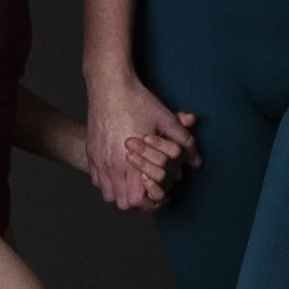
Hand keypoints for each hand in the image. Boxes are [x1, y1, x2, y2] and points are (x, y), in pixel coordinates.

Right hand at [87, 72, 201, 210]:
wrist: (110, 86)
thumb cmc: (138, 102)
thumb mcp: (166, 120)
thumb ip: (184, 142)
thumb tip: (196, 161)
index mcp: (132, 160)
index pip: (137, 200)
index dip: (150, 201)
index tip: (160, 193)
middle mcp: (112, 164)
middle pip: (121, 203)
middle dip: (136, 201)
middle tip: (148, 189)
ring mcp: (99, 159)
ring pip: (107, 193)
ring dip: (120, 192)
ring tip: (133, 181)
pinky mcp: (91, 152)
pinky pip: (97, 180)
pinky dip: (107, 181)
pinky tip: (119, 170)